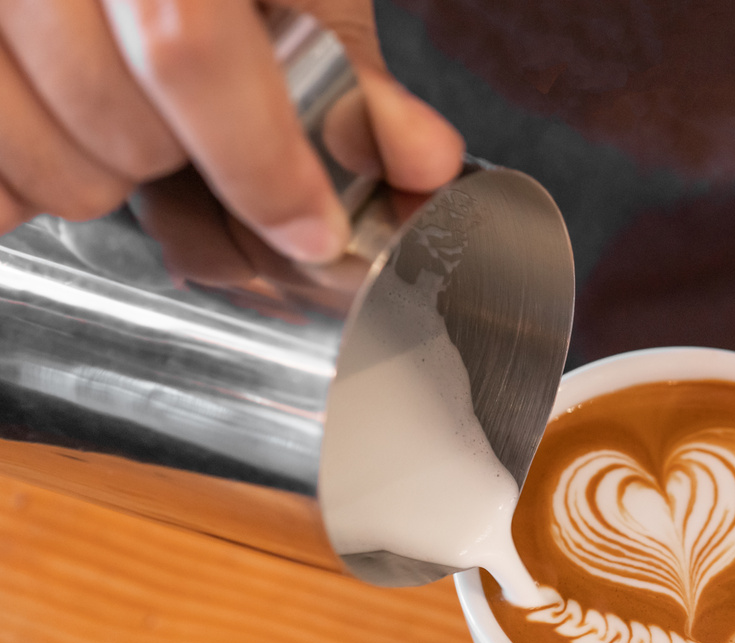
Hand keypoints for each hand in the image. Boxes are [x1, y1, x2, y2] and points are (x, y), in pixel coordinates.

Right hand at [0, 0, 463, 260]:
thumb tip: (420, 159)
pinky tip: (51, 136)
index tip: (313, 228)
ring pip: (42, 166)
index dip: (259, 160)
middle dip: (178, 168)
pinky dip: (21, 190)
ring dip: (96, 180)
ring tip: (113, 122)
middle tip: (182, 134)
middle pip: (118, 127)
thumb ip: (354, 77)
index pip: (189, 46)